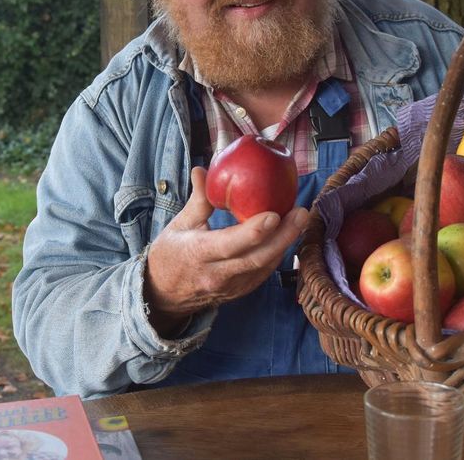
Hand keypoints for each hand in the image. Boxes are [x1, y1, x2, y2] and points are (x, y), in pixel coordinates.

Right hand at [145, 166, 306, 334]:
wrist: (163, 294)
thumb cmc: (171, 254)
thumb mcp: (179, 225)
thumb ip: (198, 200)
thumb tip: (204, 169)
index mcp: (198, 254)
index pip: (229, 244)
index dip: (253, 232)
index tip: (273, 214)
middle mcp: (216, 274)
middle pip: (256, 258)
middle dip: (283, 236)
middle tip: (300, 213)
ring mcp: (230, 286)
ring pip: (264, 267)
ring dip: (285, 244)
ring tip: (300, 220)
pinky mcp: (240, 291)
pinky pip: (263, 273)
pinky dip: (277, 254)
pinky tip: (288, 236)